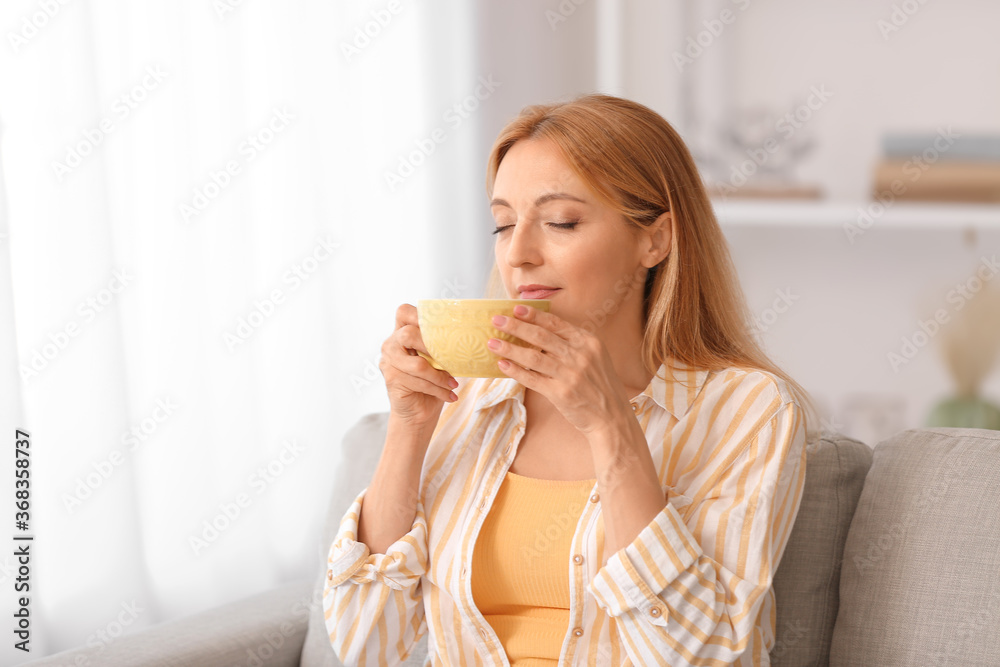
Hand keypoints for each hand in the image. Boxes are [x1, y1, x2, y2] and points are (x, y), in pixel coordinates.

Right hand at [379, 304, 458, 428]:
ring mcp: (388, 362)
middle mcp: (391, 345)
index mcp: (402, 333)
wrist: (418, 413)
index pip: (404, 312)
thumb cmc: (431, 383)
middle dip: (433, 347)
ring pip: (417, 364)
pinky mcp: (391, 380)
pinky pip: (418, 382)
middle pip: (408, 334)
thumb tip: (468, 337)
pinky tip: (450, 395)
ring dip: (440, 377)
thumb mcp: (438, 360)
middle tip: (448, 359)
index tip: (440, 326)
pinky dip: (438, 389)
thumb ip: (442, 346)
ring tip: (453, 384)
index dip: (419, 315)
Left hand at [487, 304, 631, 434]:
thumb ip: (573, 345)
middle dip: (515, 327)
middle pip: (540, 336)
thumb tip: (538, 334)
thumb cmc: (600, 386)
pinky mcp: (561, 393)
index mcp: (588, 342)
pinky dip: (515, 371)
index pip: (555, 323)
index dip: (534, 315)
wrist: (612, 417)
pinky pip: (532, 378)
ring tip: (492, 343)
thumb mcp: (595, 358)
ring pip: (532, 356)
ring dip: (509, 349)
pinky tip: (502, 365)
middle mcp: (580, 355)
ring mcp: (570, 374)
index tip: (516, 308)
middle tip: (496, 321)